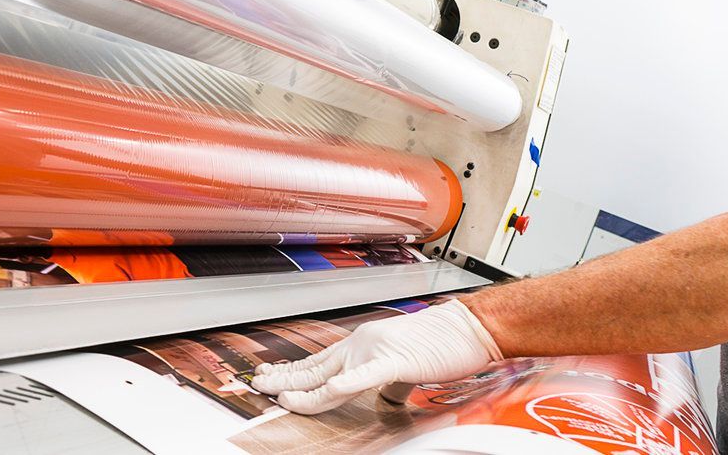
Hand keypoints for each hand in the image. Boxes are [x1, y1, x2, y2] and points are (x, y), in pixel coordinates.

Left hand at [250, 299, 502, 413]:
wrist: (470, 328)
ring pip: (330, 374)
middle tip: (258, 384)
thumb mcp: (406, 366)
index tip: (271, 377)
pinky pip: (365, 375)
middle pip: (313, 366)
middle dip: (283, 378)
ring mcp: (375, 351)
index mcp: (363, 345)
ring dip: (302, 387)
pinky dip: (344, 383)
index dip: (292, 372)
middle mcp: (361, 344)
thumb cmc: (443, 344)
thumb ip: (390, 382)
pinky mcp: (395, 361)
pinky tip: (327, 390)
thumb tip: (387, 399)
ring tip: (279, 395)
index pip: (318, 362)